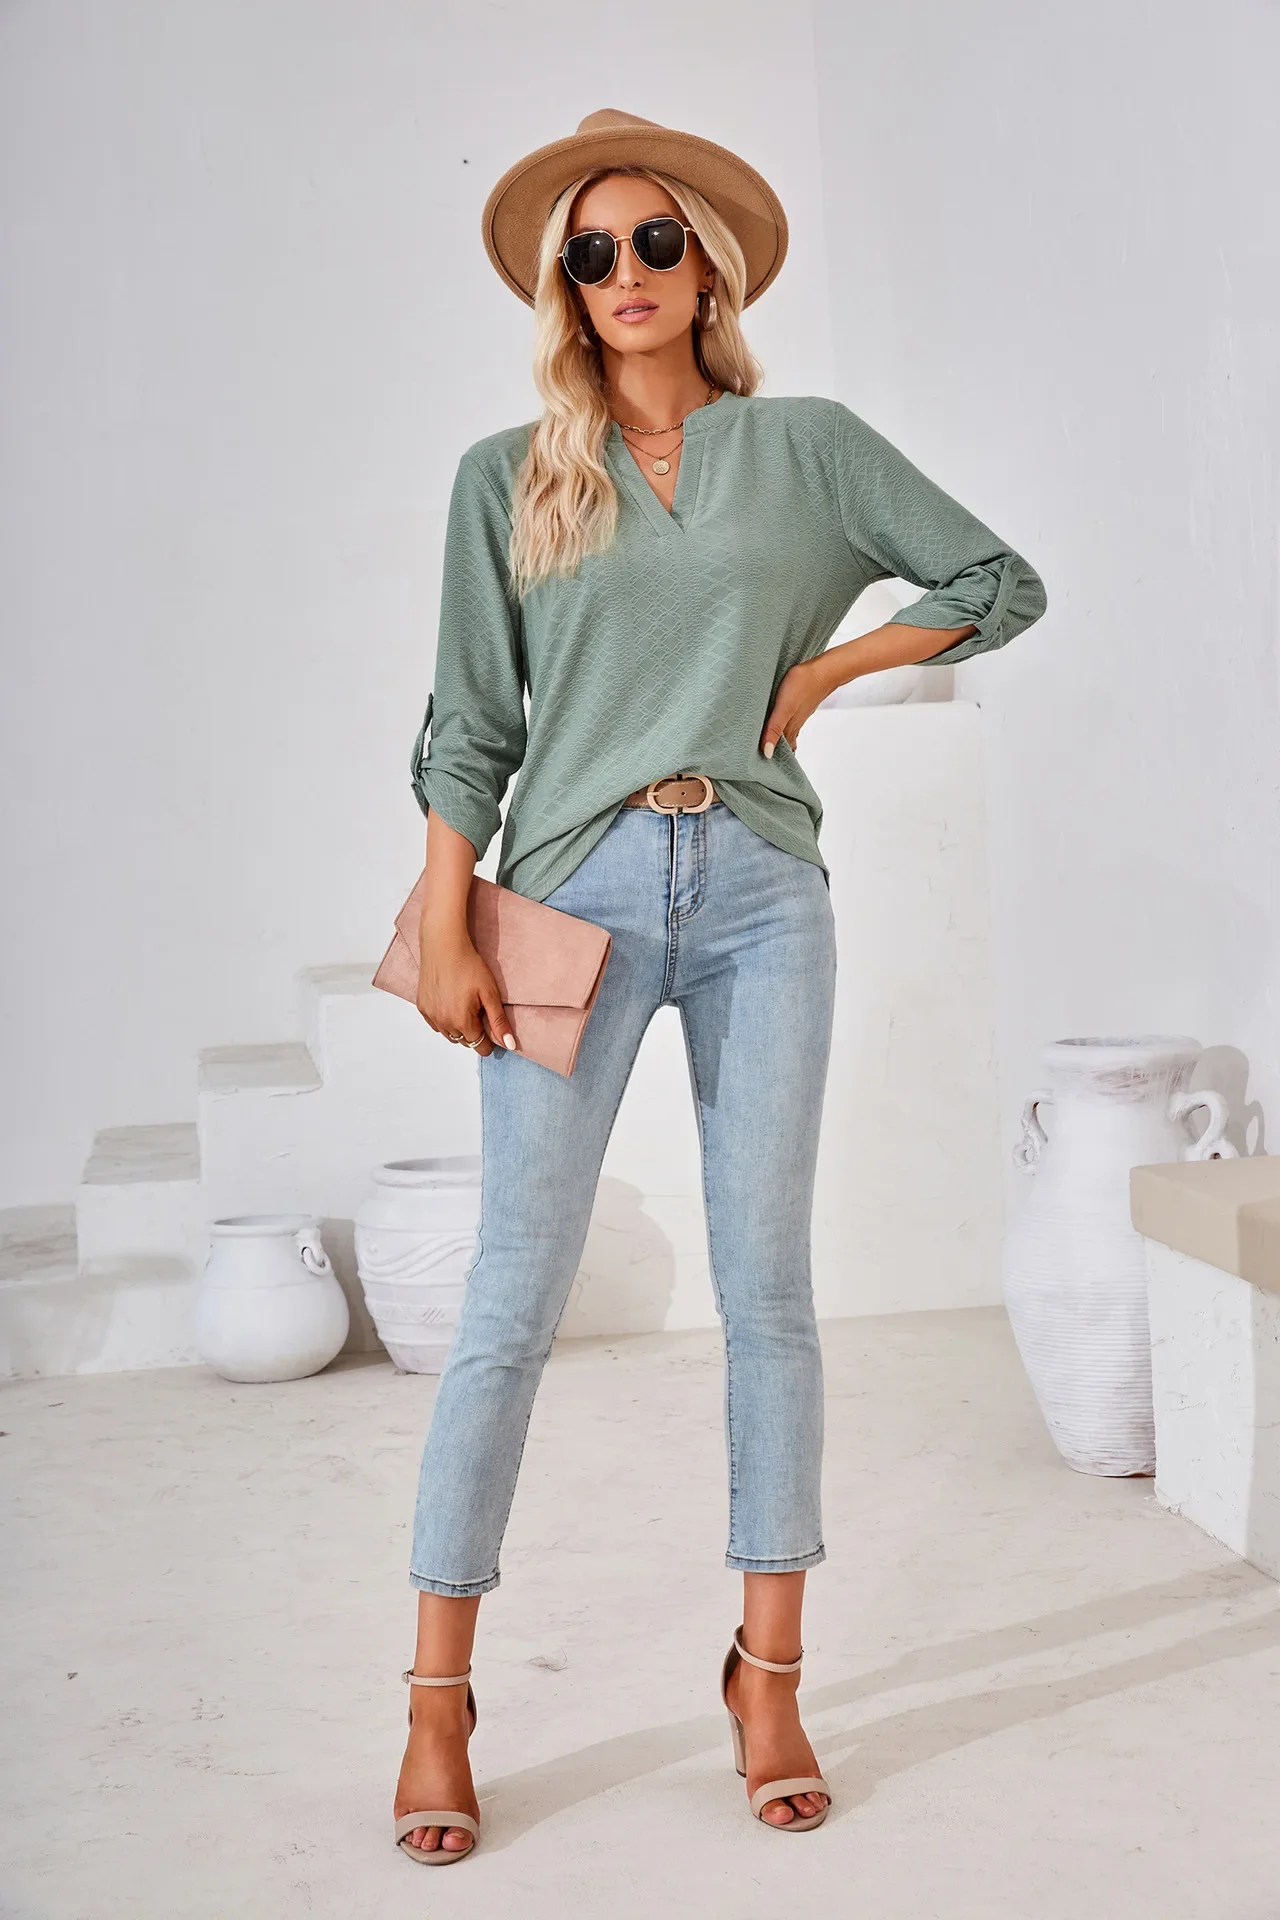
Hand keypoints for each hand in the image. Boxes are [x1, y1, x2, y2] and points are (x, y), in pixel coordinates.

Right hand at [416, 923, 516, 1057]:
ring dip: (458, 1027)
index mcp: (462, 1022)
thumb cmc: (468, 966)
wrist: (444, 946)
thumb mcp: (490, 993)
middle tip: (479, 1010)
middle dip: (474, 1032)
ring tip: (465, 1006)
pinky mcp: (422, 1007)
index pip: (479, 1046)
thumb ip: (499, 1021)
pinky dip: (444, 1019)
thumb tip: (509, 1045)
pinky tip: (450, 1003)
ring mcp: (431, 1015)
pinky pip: (435, 1023)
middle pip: (464, 1041)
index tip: (491, 1026)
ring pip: (449, 1034)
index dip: (489, 1040)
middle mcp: (444, 1023)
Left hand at [760, 657, 833, 759]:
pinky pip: (787, 720)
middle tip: (757, 758)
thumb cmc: (802, 686)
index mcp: (789, 729)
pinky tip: (774, 722)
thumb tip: (767, 753)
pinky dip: (779, 726)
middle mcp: (793, 725)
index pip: (780, 751)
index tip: (758, 768)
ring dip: (775, 739)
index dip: (771, 760)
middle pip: (782, 744)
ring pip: (785, 732)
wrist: (823, 670)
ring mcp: (796, 715)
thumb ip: (774, 729)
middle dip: (772, 751)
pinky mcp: (797, 704)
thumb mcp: (783, 709)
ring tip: (763, 743)